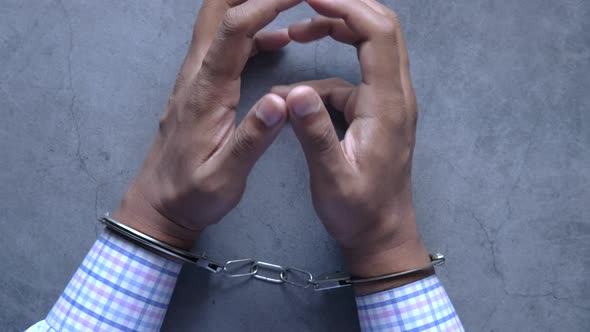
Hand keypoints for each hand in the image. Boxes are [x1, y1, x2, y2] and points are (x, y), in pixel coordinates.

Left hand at [115, 0, 301, 249]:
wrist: (158, 204)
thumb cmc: (192, 194)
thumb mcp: (225, 177)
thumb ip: (252, 139)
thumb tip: (281, 100)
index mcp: (206, 92)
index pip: (234, 30)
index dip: (266, 3)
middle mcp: (197, 75)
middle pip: (217, 10)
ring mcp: (196, 77)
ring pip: (220, 22)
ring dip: (254, 6)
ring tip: (294, 5)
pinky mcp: (201, 85)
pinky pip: (226, 44)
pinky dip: (253, 31)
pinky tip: (279, 40)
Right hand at [272, 0, 430, 293]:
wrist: (381, 234)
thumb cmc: (359, 211)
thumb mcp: (332, 177)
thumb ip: (314, 134)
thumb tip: (294, 91)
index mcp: (387, 105)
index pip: (377, 33)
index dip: (347, 6)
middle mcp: (395, 96)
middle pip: (380, 28)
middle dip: (342, 8)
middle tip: (304, 3)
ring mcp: (387, 102)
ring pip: (368, 47)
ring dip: (334, 32)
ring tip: (295, 33)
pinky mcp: (375, 112)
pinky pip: (351, 78)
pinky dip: (324, 73)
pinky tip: (297, 94)